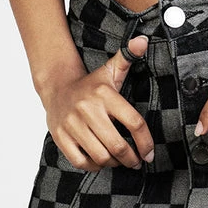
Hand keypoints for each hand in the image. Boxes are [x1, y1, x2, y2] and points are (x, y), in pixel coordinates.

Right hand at [41, 35, 154, 171]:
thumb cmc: (91, 84)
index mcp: (105, 94)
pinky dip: (94, 166)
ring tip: (119, 161)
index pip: (134, 122)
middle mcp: (88, 109)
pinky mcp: (60, 137)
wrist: (57, 88)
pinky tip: (101, 161)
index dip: (145, 142)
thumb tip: (143, 40)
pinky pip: (80, 161)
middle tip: (136, 161)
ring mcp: (72, 124)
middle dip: (130, 158)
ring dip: (114, 163)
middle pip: (117, 144)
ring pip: (100, 156)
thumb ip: (128, 56)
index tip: (149, 153)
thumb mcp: (110, 69)